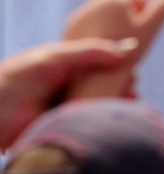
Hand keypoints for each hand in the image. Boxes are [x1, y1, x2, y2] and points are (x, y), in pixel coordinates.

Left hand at [0, 38, 139, 147]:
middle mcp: (69, 88)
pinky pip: (93, 120)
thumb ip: (93, 51)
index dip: (116, 66)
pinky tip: (119, 111)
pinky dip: (107, 116)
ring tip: (131, 96)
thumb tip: (130, 47)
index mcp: (66, 69)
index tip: (131, 66)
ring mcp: (69, 107)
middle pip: (103, 85)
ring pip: (100, 102)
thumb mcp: (59, 56)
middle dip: (121, 84)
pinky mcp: (68, 125)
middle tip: (133, 83)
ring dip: (117, 100)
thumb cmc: (21, 76)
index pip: (98, 66)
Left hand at [62, 0, 163, 98]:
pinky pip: (92, 29)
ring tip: (115, 50)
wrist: (91, 79)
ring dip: (114, 29)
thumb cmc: (126, 54)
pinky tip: (101, 54)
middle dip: (128, 22)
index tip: (139, 34)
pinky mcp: (70, 32)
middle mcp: (95, 2)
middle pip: (121, 7)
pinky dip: (99, 38)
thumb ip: (161, 8)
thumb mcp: (149, 30)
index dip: (144, 16)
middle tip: (129, 45)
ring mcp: (80, 16)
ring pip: (106, 17)